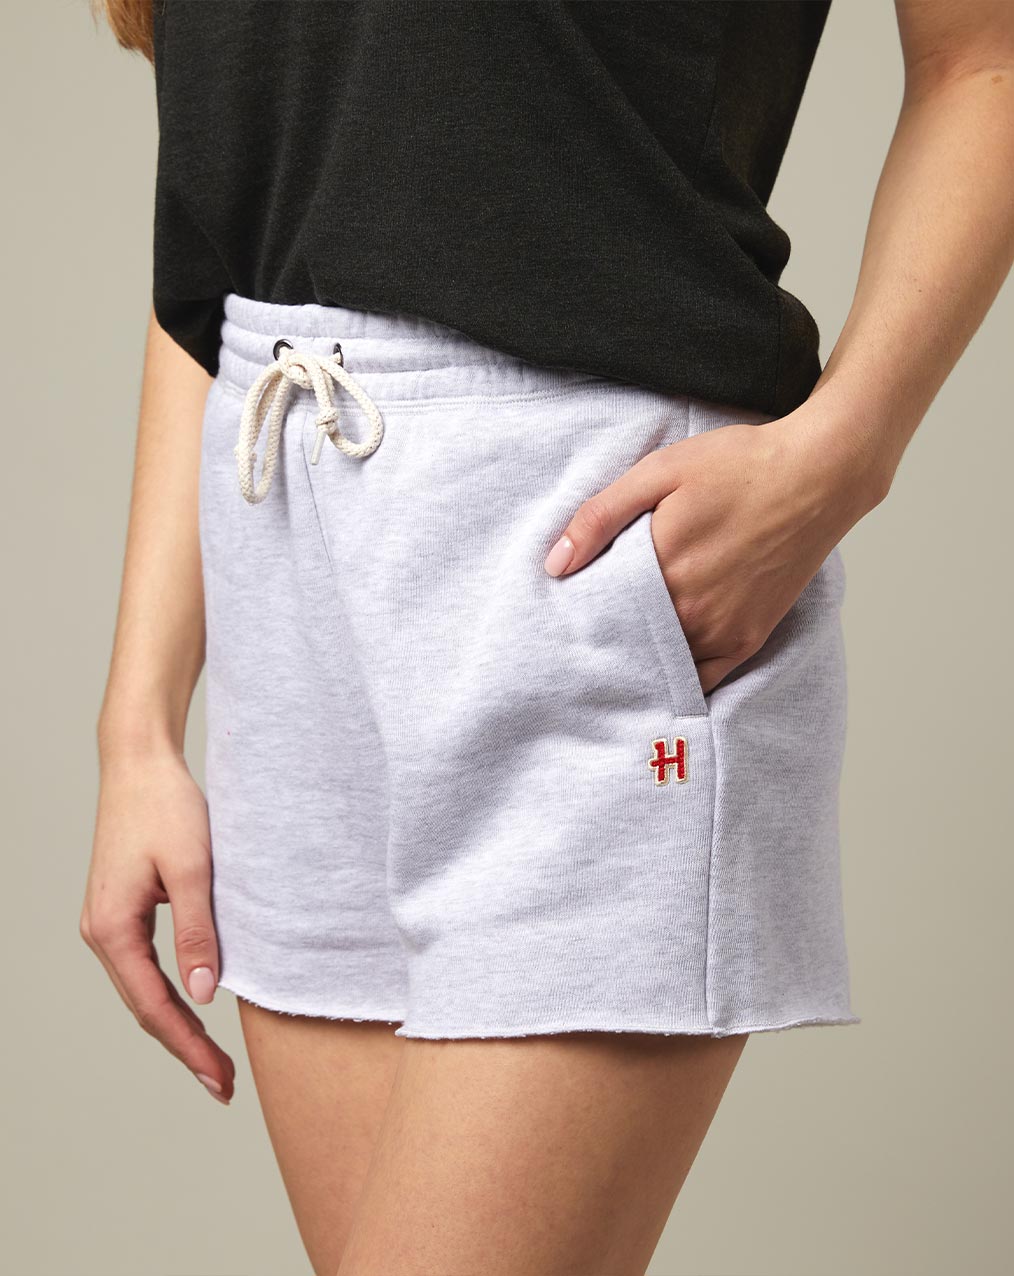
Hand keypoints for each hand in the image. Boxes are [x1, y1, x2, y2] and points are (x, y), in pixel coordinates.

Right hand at [80, 748, 233, 1103]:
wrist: (140, 763)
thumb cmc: (166, 807)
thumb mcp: (191, 869)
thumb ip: (198, 932)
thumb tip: (206, 993)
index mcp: (112, 929)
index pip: (155, 1007)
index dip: (190, 1047)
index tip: (222, 1079)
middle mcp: (101, 933)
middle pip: (145, 1008)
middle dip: (185, 1048)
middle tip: (225, 1086)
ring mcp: (108, 924)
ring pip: (143, 991)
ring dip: (178, 1026)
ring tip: (214, 1061)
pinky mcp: (122, 911)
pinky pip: (144, 968)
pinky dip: (170, 995)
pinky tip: (195, 1007)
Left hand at [544, 410, 886, 694]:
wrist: (819, 475)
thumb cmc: (740, 465)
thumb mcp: (660, 472)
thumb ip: (601, 516)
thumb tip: (555, 565)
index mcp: (660, 570)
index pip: (598, 611)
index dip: (578, 612)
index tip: (565, 609)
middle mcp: (690, 611)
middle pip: (627, 641)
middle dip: (604, 637)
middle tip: (582, 635)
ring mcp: (722, 631)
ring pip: (661, 663)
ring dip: (639, 659)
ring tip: (618, 648)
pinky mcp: (749, 639)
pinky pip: (703, 678)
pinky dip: (678, 677)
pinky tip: (660, 668)